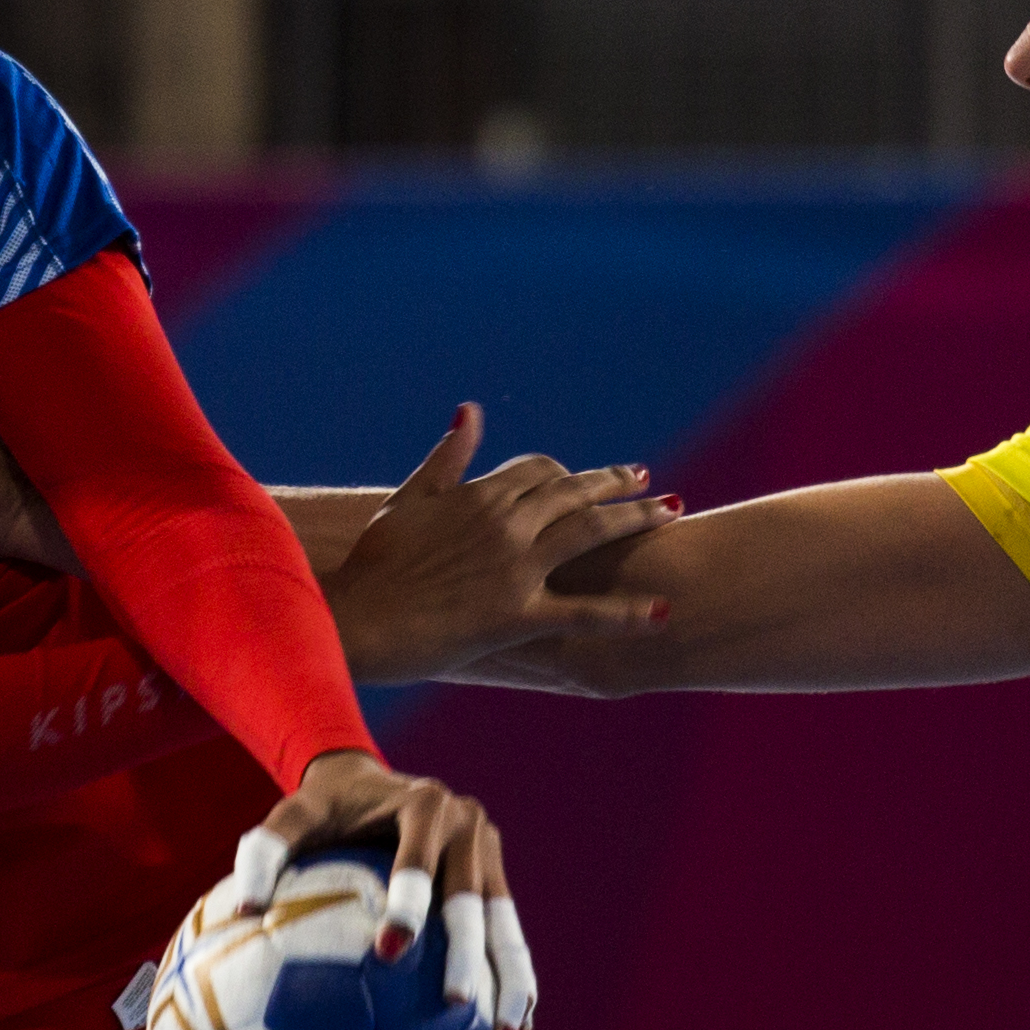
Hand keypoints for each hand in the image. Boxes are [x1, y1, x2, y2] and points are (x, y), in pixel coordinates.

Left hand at [224, 749, 536, 1029]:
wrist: (369, 780)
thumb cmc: (323, 809)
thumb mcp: (291, 817)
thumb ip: (263, 853)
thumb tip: (240, 909)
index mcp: (422, 806)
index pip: (416, 862)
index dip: (408, 905)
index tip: (389, 953)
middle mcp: (466, 823)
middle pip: (471, 898)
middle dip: (467, 952)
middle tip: (454, 1003)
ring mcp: (487, 850)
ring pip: (503, 922)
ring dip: (511, 977)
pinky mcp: (495, 875)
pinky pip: (506, 931)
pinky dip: (511, 975)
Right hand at [326, 403, 679, 683]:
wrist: (357, 619)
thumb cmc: (376, 563)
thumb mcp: (410, 499)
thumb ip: (447, 457)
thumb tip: (471, 409)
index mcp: (481, 494)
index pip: (541, 470)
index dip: (570, 472)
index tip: (591, 477)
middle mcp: (507, 522)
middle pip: (577, 492)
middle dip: (618, 484)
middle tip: (648, 483)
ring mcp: (516, 567)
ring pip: (592, 533)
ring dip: (637, 520)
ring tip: (672, 512)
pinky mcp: (518, 613)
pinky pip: (584, 612)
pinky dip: (626, 613)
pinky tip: (664, 611)